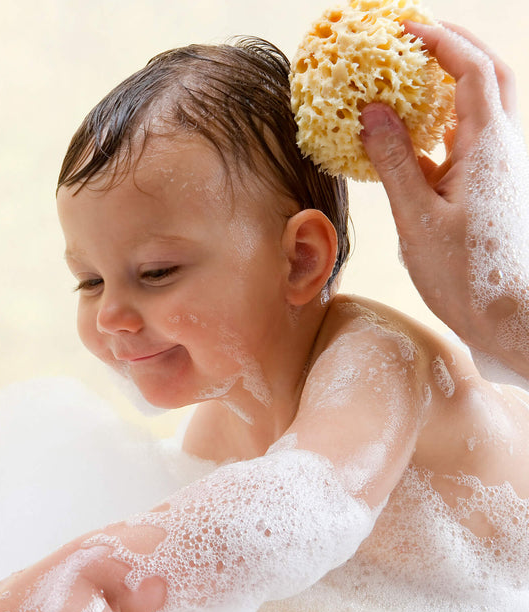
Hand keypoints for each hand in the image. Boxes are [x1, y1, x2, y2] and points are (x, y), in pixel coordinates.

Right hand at [360, 21, 528, 376]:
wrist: (509, 315)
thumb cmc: (466, 274)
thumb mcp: (418, 219)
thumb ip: (395, 162)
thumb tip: (371, 113)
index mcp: (486, 147)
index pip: (470, 69)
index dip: (439, 40)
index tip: (402, 28)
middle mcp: (501, 148)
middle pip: (488, 74)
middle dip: (454, 47)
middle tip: (414, 38)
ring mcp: (499, 166)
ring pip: (481, 105)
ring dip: (449, 82)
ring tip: (406, 81)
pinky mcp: (492, 187)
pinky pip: (467, 139)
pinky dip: (441, 124)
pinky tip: (411, 139)